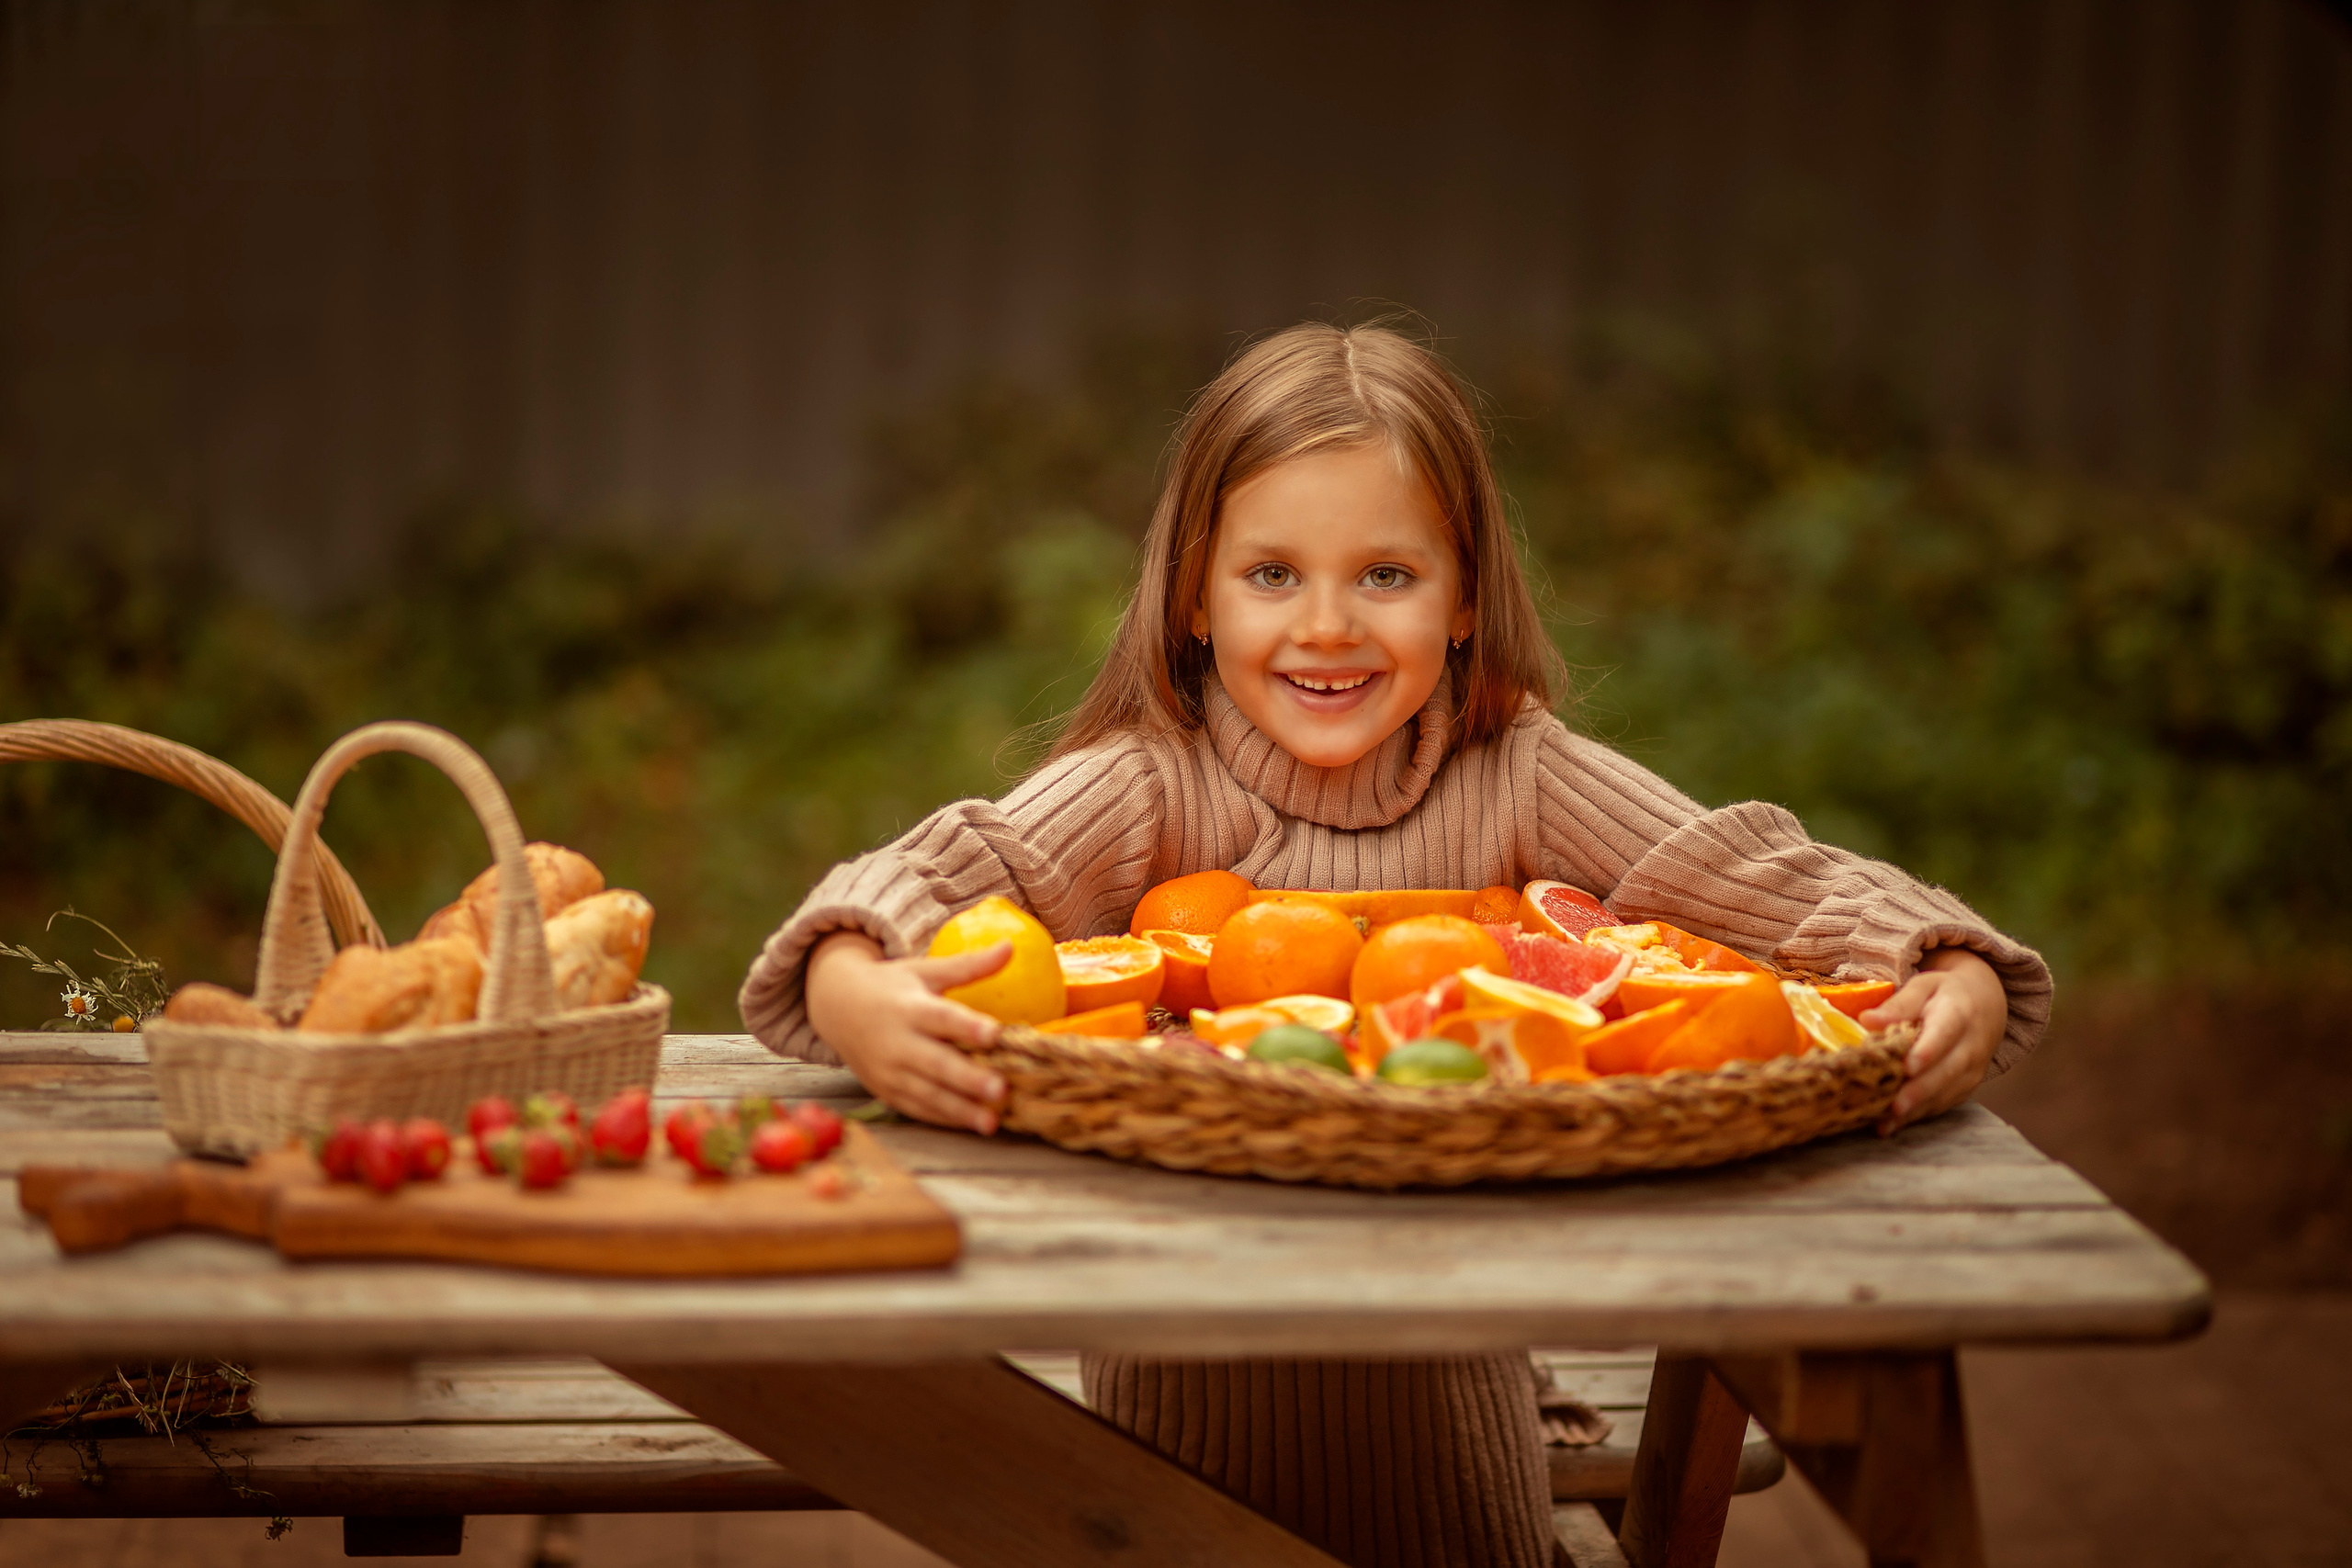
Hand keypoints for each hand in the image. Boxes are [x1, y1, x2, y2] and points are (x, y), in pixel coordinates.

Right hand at [804, 931, 1010, 1133]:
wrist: (837, 1007)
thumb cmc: (892, 986)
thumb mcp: (925, 971)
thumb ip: (968, 965)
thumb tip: (1010, 947)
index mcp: (909, 1007)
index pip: (941, 1018)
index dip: (968, 1026)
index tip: (996, 1033)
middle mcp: (897, 1042)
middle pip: (936, 1063)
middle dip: (968, 1079)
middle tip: (1001, 1090)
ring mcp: (888, 1070)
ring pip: (927, 1093)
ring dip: (959, 1109)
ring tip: (991, 1122)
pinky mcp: (885, 1090)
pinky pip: (916, 1108)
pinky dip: (943, 1118)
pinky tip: (971, 1123)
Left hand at [1861, 948, 2007, 1134]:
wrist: (1987, 1004)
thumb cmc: (1945, 992)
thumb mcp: (1924, 986)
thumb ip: (1899, 1004)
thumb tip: (1867, 1020)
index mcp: (1959, 1013)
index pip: (1944, 1035)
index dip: (1927, 1052)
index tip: (1907, 1067)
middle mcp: (1971, 1046)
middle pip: (1946, 1071)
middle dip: (1919, 1091)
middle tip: (1893, 1107)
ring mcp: (1973, 1070)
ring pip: (1946, 1093)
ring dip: (1916, 1109)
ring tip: (1885, 1122)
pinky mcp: (1967, 1086)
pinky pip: (1944, 1103)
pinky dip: (1919, 1115)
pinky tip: (1892, 1124)